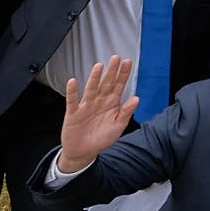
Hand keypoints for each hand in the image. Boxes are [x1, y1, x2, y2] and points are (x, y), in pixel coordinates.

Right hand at [56, 55, 137, 170]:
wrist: (84, 152)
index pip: (119, 86)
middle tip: (116, 58)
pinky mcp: (73, 112)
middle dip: (111, 71)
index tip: (127, 62)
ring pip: (91, 88)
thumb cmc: (101, 138)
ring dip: (94, 78)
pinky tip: (73, 82)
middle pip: (106, 83)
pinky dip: (72, 92)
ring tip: (99, 66)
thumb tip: (137, 98)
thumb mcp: (118, 126)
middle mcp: (99, 101)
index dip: (123, 74)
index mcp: (111, 104)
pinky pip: (72, 100)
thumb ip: (126, 112)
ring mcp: (86, 106)